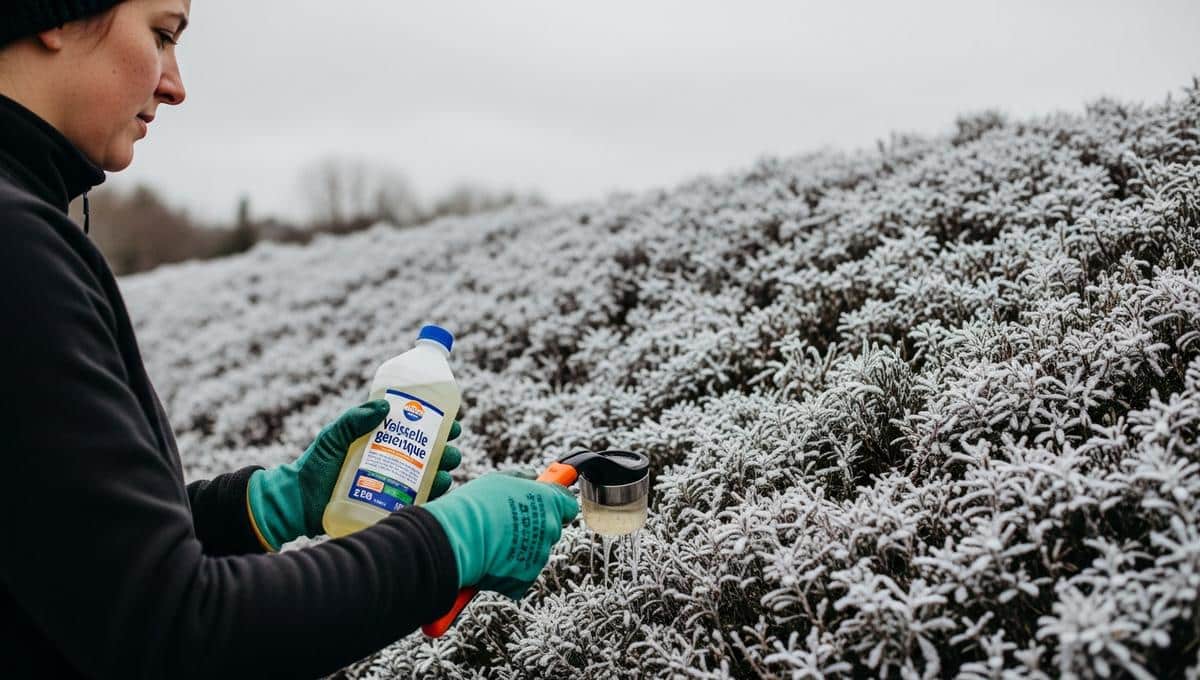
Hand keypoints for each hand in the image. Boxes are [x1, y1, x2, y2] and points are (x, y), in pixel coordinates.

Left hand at [247, 400, 463, 550]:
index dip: (438, 425)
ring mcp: (393, 485)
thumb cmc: (315, 465)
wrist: (298, 502)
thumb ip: (354, 419)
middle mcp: (392, 462)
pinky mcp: (390, 506)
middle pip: (429, 453)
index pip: (416, 431)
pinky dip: (434, 494)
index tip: (451, 421)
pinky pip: (419, 500)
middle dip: (446, 448)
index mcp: (382, 442)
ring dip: (445, 469)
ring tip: (448, 466)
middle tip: (451, 445)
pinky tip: (441, 486)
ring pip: (429, 476)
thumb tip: (386, 405)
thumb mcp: (334, 436)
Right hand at [423, 471, 578, 599]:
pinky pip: (522, 573)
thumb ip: (522, 477)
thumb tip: (533, 476)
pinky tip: (492, 560)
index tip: (546, 504)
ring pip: (535, 552)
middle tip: (508, 524)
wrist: (458, 539)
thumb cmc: (475, 506)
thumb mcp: (498, 479)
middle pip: (550, 529)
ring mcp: (540, 554)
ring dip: (521, 549)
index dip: (556, 505)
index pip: (567, 504)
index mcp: (548, 501)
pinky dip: (509, 570)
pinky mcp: (526, 577)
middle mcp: (549, 528)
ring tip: (494, 541)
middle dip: (534, 527)